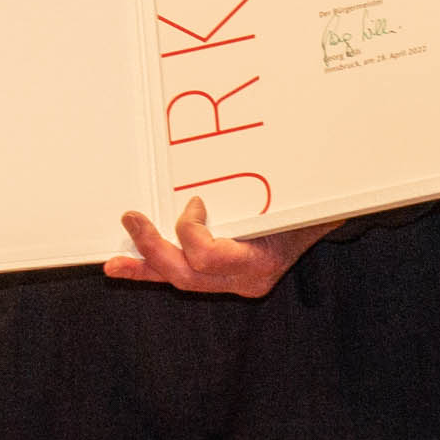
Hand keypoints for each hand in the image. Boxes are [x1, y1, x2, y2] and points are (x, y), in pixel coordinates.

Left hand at [107, 197, 327, 297]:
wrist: (326, 220)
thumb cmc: (307, 202)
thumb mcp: (288, 194)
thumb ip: (262, 186)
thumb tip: (234, 156)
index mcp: (262, 261)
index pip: (209, 257)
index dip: (190, 231)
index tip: (194, 203)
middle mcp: (247, 279)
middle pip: (188, 276)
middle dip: (153, 249)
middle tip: (131, 219)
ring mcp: (235, 282)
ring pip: (181, 281)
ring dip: (146, 265)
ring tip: (114, 263)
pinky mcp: (224, 278)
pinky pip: (185, 276)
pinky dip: (154, 271)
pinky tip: (125, 268)